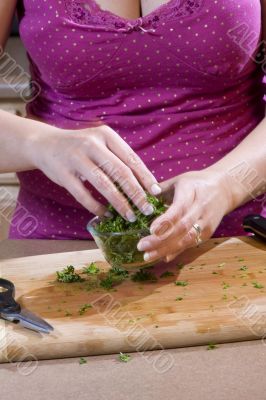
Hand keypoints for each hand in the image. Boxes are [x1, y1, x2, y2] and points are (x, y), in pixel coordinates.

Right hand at [30, 124, 160, 219]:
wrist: (46, 144)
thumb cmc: (80, 147)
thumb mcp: (100, 143)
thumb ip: (118, 158)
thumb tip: (144, 183)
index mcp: (106, 135)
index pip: (131, 158)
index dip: (145, 177)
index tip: (156, 193)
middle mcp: (92, 144)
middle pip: (120, 172)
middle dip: (136, 193)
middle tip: (146, 209)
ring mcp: (76, 159)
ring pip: (104, 185)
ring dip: (120, 203)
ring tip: (130, 216)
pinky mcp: (63, 174)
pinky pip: (83, 195)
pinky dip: (96, 207)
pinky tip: (106, 214)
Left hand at [137, 169, 232, 261]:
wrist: (225, 189)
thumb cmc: (196, 183)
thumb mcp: (179, 179)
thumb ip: (161, 187)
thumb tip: (144, 193)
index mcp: (191, 193)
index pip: (179, 209)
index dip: (165, 221)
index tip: (151, 230)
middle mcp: (200, 209)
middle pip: (181, 228)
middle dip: (160, 239)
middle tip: (142, 246)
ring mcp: (205, 223)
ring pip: (186, 239)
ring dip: (166, 249)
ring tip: (148, 256)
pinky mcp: (208, 233)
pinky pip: (191, 244)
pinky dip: (177, 251)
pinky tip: (163, 257)